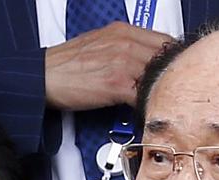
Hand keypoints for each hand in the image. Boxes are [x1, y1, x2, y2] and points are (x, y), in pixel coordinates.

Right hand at [44, 21, 172, 110]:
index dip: (173, 59)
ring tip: (160, 103)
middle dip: (172, 77)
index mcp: (123, 31)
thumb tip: (144, 60)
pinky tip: (146, 110)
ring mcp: (123, 63)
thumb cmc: (66, 65)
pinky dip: (148, 105)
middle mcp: (125, 43)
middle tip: (173, 91)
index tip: (176, 71)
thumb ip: (125, 48)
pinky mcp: (117, 84)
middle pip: (166, 59)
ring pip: (159, 77)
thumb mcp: (100, 44)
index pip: (164, 41)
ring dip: (162, 92)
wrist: (42, 76)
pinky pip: (144, 95)